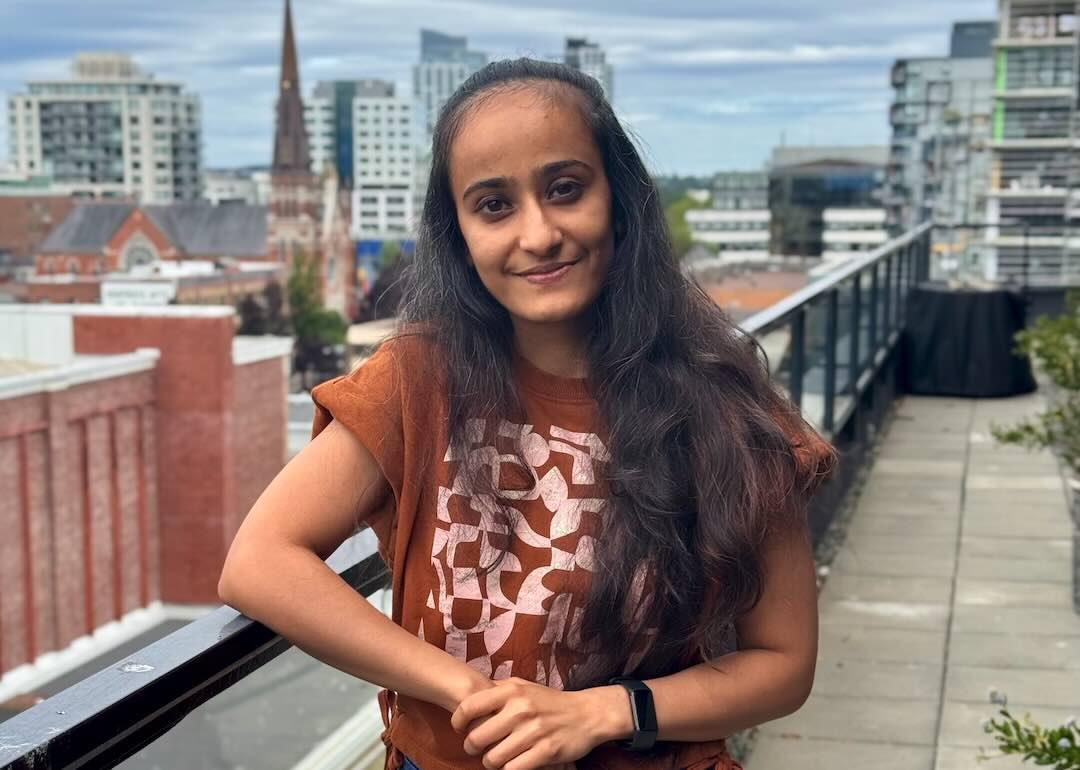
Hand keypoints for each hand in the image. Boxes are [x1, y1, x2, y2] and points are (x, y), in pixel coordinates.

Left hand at [451, 678, 628, 769]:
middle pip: (477, 738)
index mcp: (512, 691)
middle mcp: (521, 709)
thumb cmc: (550, 701)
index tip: (460, 728)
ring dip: (490, 762)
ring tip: (495, 757)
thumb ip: (499, 690)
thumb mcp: (525, 686)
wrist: (587, 714)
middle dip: (472, 747)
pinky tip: (512, 764)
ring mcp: (534, 732)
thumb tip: (469, 696)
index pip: (469, 707)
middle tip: (476, 748)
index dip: (458, 721)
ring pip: (493, 759)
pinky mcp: (546, 752)